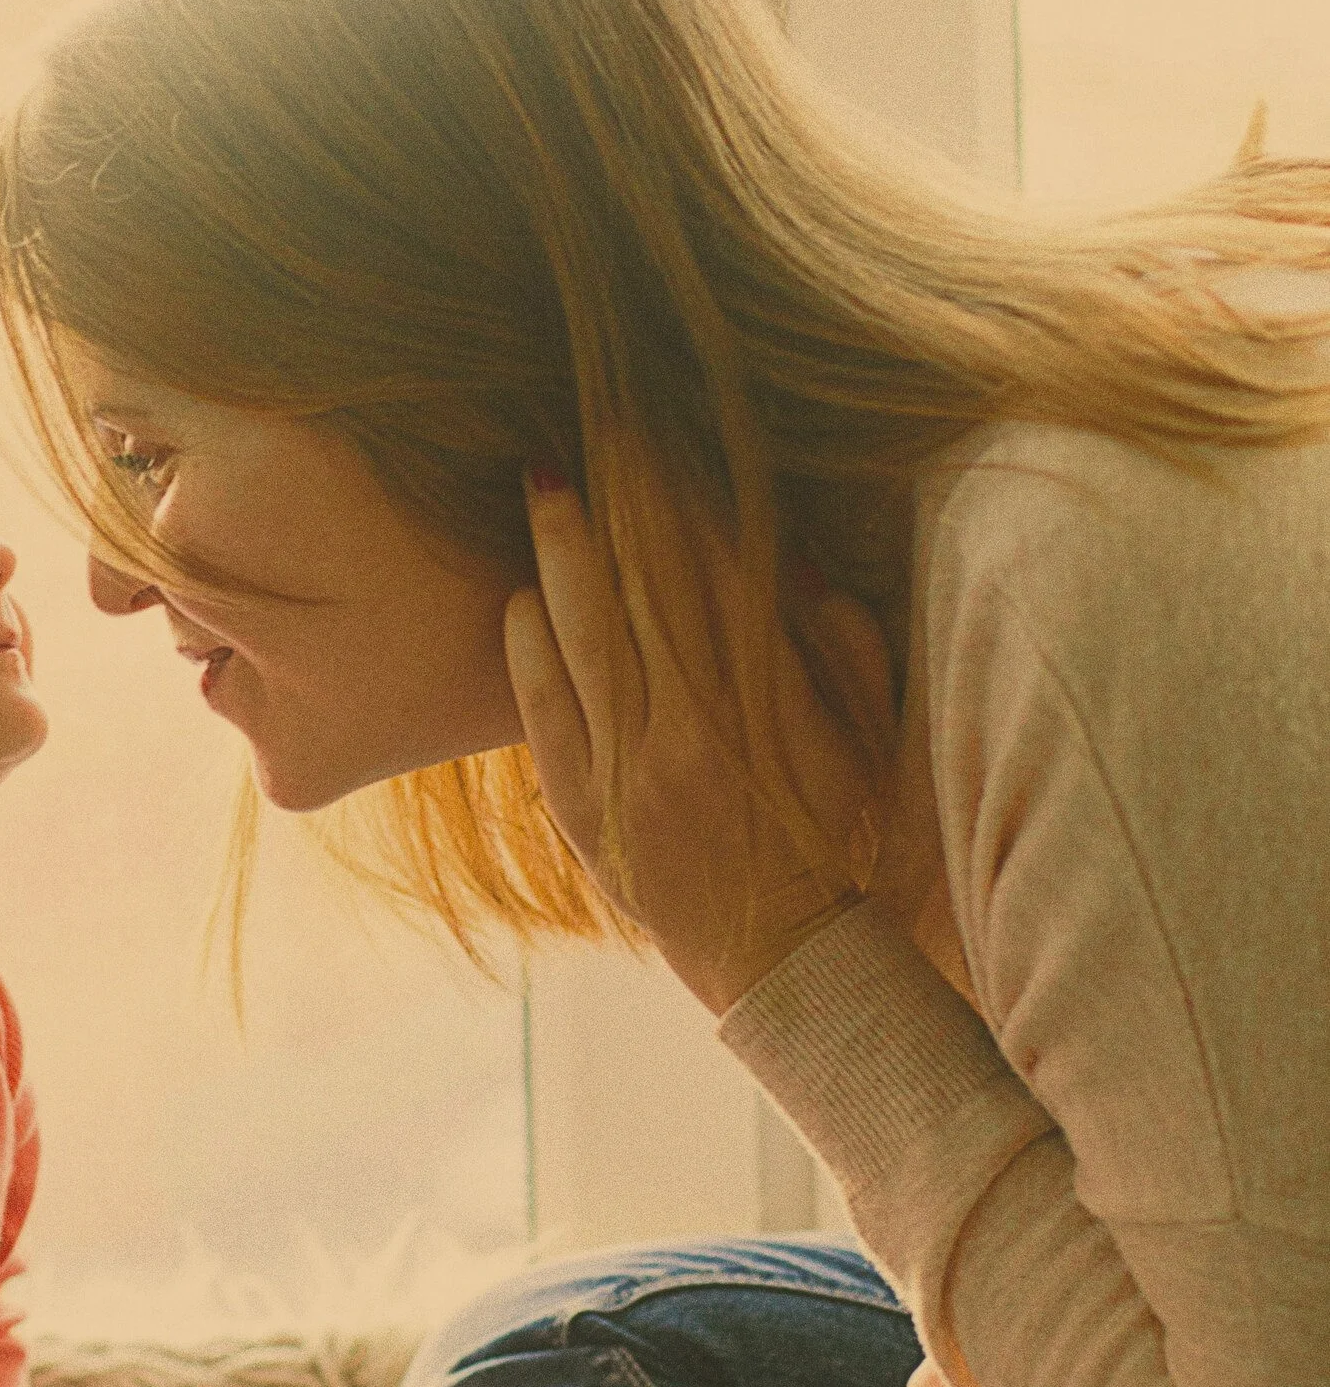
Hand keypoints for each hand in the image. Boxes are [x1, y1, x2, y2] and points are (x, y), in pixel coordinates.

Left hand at [505, 466, 898, 1017]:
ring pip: (585, 634)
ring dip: (561, 549)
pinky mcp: (585, 809)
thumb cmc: (840, 844)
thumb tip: (790, 557)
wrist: (790, 966)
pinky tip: (521, 593)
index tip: (663, 432)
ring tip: (541, 477)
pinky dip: (529, 649)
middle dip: (617, 496)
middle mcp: (691, 728)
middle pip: (643, 584)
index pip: (717, 570)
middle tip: (589, 419)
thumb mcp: (865, 742)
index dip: (687, 494)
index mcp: (766, 705)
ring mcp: (629, 769)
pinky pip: (545, 712)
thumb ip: (842, 648)